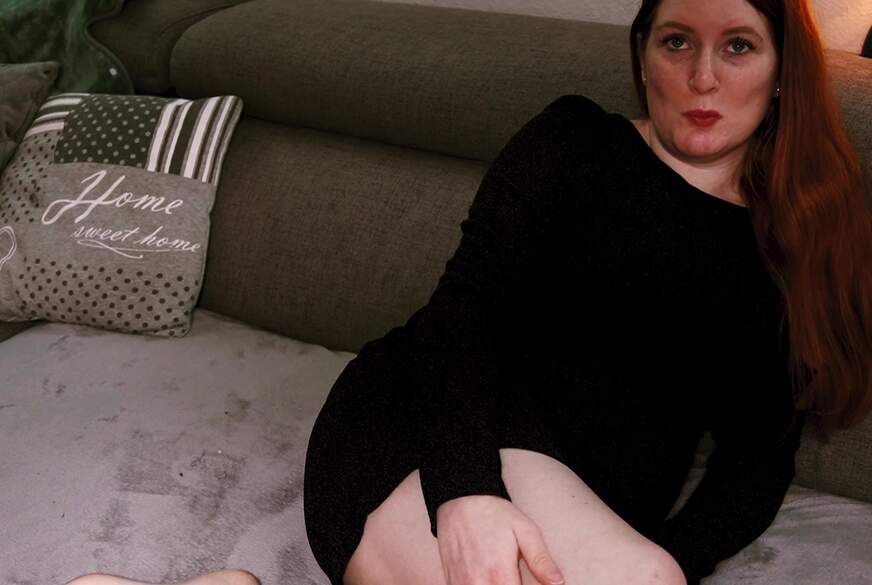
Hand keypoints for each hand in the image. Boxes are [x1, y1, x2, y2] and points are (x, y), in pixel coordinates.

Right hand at [435, 495, 565, 584]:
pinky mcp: (451, 581)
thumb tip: (558, 583)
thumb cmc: (494, 514)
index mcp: (499, 574)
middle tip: (514, 575)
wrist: (459, 501)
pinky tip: (485, 575)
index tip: (525, 580)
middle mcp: (477, 583)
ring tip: (500, 574)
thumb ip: (541, 560)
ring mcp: (461, 584)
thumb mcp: (524, 529)